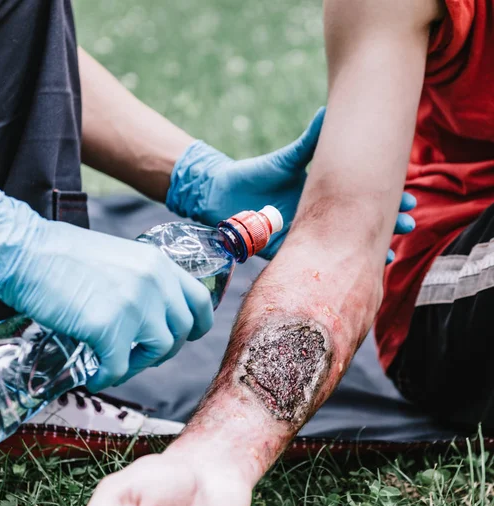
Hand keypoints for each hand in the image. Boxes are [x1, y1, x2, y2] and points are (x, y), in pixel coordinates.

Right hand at [0, 189, 213, 390]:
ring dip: (139, 364)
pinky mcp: (108, 328)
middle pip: (182, 331)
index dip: (197, 325)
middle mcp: (155, 283)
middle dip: (163, 350)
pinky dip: (108, 377)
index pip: (199, 300)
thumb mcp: (121, 259)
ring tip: (115, 364)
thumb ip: (144, 282)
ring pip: (159, 351)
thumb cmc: (63, 256)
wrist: (25, 253)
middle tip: (139, 355)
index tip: (185, 337)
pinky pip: (120, 367)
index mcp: (159, 264)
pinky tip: (94, 375)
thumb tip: (153, 317)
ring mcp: (135, 305)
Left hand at [166, 108, 415, 259]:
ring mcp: (304, 237)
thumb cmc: (254, 176)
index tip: (409, 201)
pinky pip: (311, 261)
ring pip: (341, 246)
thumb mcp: (286, 160)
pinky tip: (347, 269)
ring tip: (390, 253)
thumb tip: (328, 111)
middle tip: (408, 225)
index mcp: (322, 199)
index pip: (361, 202)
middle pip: (358, 226)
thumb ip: (309, 142)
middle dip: (385, 226)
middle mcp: (318, 220)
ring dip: (366, 249)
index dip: (386, 202)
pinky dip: (329, 265)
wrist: (221, 196)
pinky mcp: (285, 252)